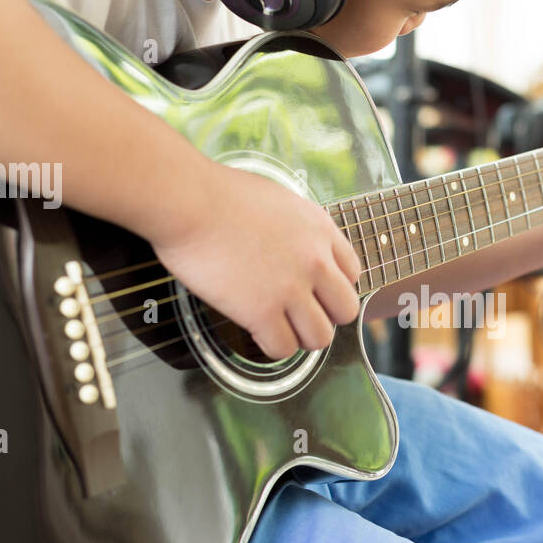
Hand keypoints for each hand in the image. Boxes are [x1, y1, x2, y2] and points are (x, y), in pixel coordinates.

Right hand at [151, 163, 361, 359]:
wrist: (189, 201)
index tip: (314, 291)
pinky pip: (283, 348)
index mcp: (320, 230)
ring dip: (301, 337)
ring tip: (279, 328)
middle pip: (346, 310)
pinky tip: (257, 332)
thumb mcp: (278, 199)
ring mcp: (290, 289)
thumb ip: (296, 226)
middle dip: (325, 316)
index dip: (333, 287)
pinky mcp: (261, 311)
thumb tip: (292, 242)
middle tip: (299, 314)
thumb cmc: (219, 193)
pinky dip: (272, 347)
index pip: (353, 274)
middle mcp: (315, 261)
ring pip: (320, 338)